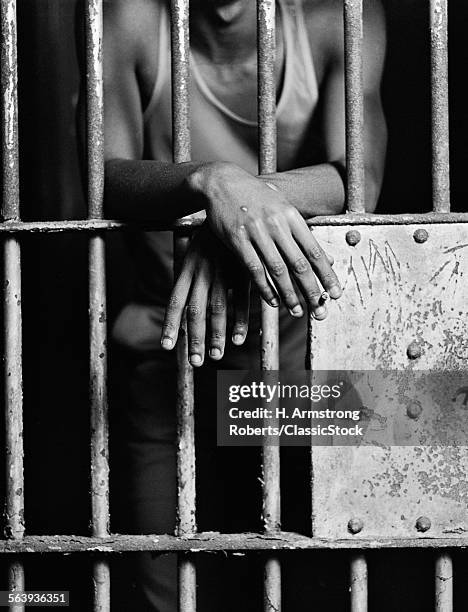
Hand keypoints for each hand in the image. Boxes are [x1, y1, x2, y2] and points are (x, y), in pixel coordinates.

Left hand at [161, 225, 250, 366]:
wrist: (233, 204)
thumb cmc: (212, 234)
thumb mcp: (195, 252)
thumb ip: (190, 276)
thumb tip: (183, 300)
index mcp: (188, 268)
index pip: (175, 301)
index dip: (170, 325)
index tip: (167, 346)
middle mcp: (202, 272)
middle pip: (195, 311)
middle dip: (194, 338)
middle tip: (195, 362)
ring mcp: (224, 271)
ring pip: (217, 309)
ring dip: (216, 334)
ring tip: (215, 355)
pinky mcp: (242, 269)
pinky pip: (241, 300)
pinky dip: (240, 320)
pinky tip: (239, 338)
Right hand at [187, 162, 341, 318]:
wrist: (222, 182)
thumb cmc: (256, 197)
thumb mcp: (282, 207)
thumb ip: (302, 233)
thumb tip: (327, 259)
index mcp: (290, 215)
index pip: (314, 250)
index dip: (327, 275)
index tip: (335, 293)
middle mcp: (276, 224)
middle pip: (299, 264)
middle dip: (311, 290)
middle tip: (319, 310)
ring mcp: (256, 232)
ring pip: (277, 270)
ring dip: (289, 294)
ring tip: (297, 311)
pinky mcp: (237, 240)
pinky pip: (253, 269)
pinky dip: (264, 288)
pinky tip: (272, 301)